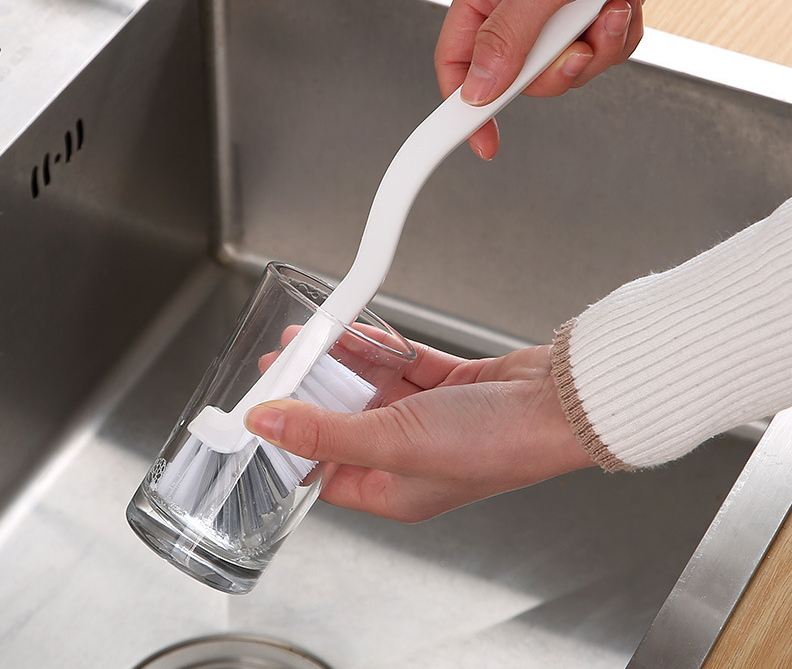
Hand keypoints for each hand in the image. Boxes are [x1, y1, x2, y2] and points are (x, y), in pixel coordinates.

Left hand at [245, 343, 593, 522]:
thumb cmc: (495, 444)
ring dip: (339, 364)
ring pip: (371, 389)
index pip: (324, 469)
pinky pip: (401, 365)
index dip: (290, 440)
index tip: (262, 410)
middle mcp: (408, 457)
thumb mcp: (395, 441)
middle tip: (280, 365)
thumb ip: (327, 430)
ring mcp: (429, 420)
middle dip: (310, 392)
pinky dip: (377, 349)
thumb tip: (268, 423)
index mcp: (393, 489)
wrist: (561, 406)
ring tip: (305, 342)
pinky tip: (352, 335)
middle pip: (344, 422)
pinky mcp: (448, 387)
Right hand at [436, 0, 739, 159]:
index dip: (463, 107)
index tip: (480, 141)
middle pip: (518, 78)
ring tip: (608, 9)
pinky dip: (618, 38)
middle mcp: (518, 4)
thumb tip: (478, 91)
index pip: (457, 61)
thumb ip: (507, 39)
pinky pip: (600, 56)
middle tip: (574, 48)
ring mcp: (558, 12)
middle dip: (556, 70)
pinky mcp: (595, 15)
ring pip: (565, 71)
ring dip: (596, 50)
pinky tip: (625, 3)